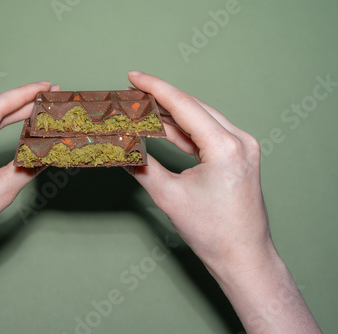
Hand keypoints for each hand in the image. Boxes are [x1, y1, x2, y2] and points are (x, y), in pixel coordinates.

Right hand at [126, 71, 268, 269]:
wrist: (241, 256)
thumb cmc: (212, 232)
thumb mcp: (168, 196)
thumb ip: (142, 167)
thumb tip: (120, 149)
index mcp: (225, 147)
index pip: (185, 106)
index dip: (155, 88)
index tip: (134, 77)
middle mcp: (240, 140)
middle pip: (193, 107)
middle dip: (161, 100)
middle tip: (132, 95)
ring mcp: (243, 147)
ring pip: (201, 119)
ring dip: (172, 115)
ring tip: (143, 110)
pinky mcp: (239, 156)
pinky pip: (207, 134)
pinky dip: (185, 131)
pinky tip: (163, 128)